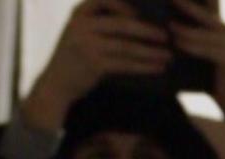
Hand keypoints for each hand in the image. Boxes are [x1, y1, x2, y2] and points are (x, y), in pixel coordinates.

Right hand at [24, 0, 169, 129]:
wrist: (56, 83)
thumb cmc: (77, 56)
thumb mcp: (83, 32)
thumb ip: (103, 23)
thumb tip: (144, 21)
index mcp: (80, 12)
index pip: (106, 0)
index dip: (128, 6)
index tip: (149, 14)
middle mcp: (81, 25)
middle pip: (122, 24)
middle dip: (148, 31)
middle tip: (168, 36)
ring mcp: (86, 44)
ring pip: (127, 46)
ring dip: (151, 51)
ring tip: (168, 56)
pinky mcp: (93, 64)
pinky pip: (125, 64)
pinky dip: (144, 66)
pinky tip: (158, 67)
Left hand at [170, 0, 224, 130]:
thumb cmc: (208, 76)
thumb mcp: (196, 51)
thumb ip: (186, 36)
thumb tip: (161, 22)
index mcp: (220, 27)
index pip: (207, 4)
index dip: (191, 1)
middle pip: (205, 14)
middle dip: (187, 5)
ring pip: (205, 33)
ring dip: (186, 29)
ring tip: (169, 26)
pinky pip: (209, 50)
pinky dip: (193, 46)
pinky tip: (178, 44)